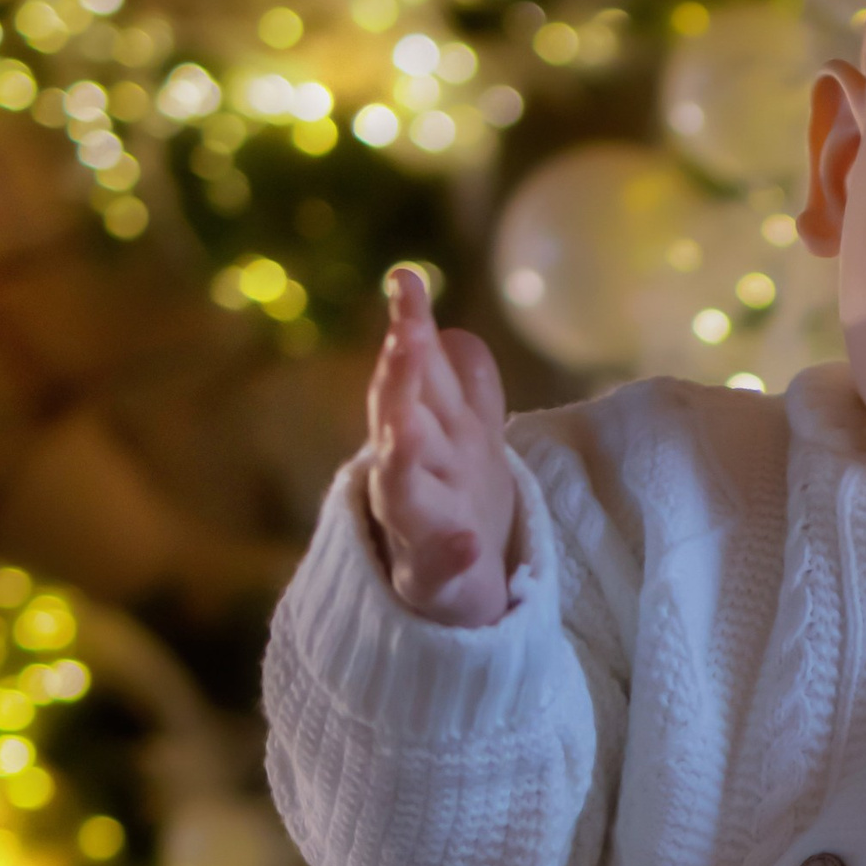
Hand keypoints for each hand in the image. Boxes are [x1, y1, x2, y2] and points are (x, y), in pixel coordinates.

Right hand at [364, 265, 514, 626]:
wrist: (453, 587)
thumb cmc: (449, 496)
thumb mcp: (455, 433)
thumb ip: (455, 379)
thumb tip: (453, 329)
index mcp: (426, 428)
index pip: (416, 369)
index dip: (411, 323)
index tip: (407, 278)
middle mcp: (416, 467)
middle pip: (402, 412)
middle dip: (400, 375)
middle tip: (403, 333)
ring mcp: (421, 521)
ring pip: (405, 482)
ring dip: (404, 454)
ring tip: (403, 430)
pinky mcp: (438, 575)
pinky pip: (442, 565)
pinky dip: (450, 553)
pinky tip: (465, 543)